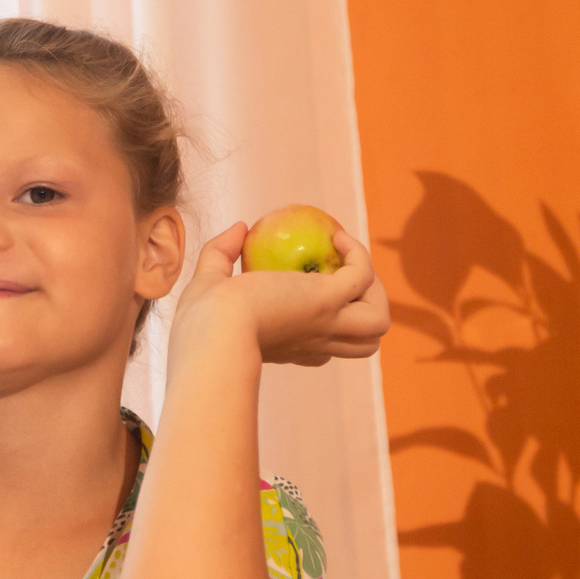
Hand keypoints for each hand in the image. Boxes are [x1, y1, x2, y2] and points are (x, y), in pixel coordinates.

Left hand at [173, 223, 390, 367]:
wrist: (213, 335)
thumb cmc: (201, 322)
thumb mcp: (206, 285)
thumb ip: (219, 254)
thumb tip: (238, 227)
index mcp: (288, 348)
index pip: (322, 351)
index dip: (326, 331)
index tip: (308, 299)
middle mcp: (314, 342)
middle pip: (364, 343)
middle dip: (365, 313)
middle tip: (342, 280)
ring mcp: (326, 323)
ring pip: (378, 321)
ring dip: (374, 290)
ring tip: (346, 261)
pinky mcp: (328, 302)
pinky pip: (362, 276)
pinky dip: (357, 254)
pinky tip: (336, 237)